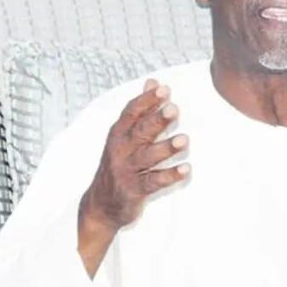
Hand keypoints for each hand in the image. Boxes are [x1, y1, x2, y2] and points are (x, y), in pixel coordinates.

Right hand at [80, 78, 189, 231]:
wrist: (101, 205)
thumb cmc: (120, 162)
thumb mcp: (125, 134)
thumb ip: (141, 108)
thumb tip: (152, 81)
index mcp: (119, 133)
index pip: (131, 112)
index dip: (147, 100)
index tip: (164, 89)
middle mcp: (121, 150)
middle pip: (140, 132)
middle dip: (157, 120)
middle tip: (174, 109)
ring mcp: (126, 170)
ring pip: (148, 157)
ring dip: (167, 148)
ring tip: (185, 140)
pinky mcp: (134, 191)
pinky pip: (153, 182)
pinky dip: (170, 176)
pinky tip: (186, 169)